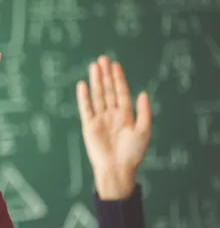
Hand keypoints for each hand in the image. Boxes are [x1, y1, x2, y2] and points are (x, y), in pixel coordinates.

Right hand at [76, 56, 151, 199]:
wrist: (117, 169)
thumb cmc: (133, 153)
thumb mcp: (144, 131)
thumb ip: (143, 111)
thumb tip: (143, 92)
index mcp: (125, 115)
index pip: (121, 92)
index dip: (118, 78)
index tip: (115, 64)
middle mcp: (111, 114)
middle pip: (108, 90)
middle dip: (106, 75)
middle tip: (103, 58)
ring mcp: (99, 119)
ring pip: (97, 95)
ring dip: (96, 81)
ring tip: (94, 66)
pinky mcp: (89, 126)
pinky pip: (85, 108)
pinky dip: (84, 96)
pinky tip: (83, 84)